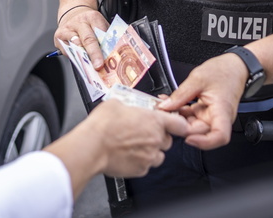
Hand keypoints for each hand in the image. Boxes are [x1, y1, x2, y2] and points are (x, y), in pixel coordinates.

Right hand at [44, 98, 189, 197]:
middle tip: (144, 133)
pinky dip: (140, 162)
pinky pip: (146, 166)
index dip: (178, 125)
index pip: (180, 124)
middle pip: (168, 141)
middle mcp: (155, 140)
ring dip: (151, 151)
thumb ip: (129, 106)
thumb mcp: (117, 103)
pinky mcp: (140, 170)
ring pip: (158, 155)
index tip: (175, 125)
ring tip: (135, 146)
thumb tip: (127, 106)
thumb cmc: (103, 125)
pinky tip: (128, 155)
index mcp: (154, 121)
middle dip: (159, 138)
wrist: (92, 146)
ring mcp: (149, 157)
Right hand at [54, 5, 108, 68]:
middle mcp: (78, 22)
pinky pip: (67, 52)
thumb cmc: (90, 23)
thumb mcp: (101, 24)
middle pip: (87, 39)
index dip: (105, 45)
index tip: (110, 56)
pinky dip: (75, 57)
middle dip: (94, 54)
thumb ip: (108, 37)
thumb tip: (114, 53)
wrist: (73, 15)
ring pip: (75, 47)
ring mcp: (67, 29)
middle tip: (98, 65)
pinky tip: (80, 58)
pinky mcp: (58, 37)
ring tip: (90, 64)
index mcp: (92, 17)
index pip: (100, 32)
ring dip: (84, 57)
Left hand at [157, 53, 246, 149]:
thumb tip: (165, 107)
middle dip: (181, 126)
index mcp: (222, 111)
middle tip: (165, 116)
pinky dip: (180, 111)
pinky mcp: (204, 112)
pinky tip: (170, 103)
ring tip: (164, 106)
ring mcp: (210, 116)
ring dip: (178, 118)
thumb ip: (181, 94)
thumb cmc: (224, 71)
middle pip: (200, 132)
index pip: (219, 137)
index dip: (203, 142)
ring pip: (192, 125)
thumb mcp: (198, 79)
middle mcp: (218, 118)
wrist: (233, 66)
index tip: (188, 138)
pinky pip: (190, 116)